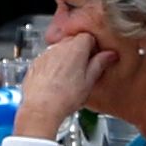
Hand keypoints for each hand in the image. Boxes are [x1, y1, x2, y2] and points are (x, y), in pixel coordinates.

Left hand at [12, 6, 105, 132]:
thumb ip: (99, 64)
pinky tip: (56, 81)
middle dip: (79, 51)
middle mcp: (59, 47)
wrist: (41, 108)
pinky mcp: (36, 63)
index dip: (93, 47)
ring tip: (69, 79)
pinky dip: (53, 66)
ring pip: (60, 50)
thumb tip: (109, 55)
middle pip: (73, 41)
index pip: (88, 36)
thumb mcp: (89, 82)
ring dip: (65, 58)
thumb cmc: (64, 98)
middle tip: (84, 70)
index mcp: (75, 48)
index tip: (95, 58)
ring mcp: (45, 54)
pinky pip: (48, 59)